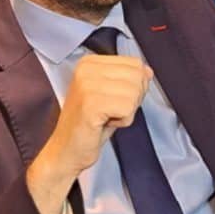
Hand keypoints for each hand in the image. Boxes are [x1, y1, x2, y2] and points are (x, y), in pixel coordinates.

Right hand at [26, 54, 151, 213]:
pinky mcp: (90, 104)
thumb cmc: (90, 124)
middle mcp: (86, 69)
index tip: (113, 100)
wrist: (66, 151)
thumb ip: (129, 79)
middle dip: (133, 99)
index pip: (136, 64)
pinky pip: (128, 109)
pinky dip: (123, 121)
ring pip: (135, 93)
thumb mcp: (112, 95)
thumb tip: (147, 71)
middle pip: (137, 77)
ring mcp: (86, 85)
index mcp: (89, 62)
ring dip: (127, 112)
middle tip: (111, 111)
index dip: (135, 86)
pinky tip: (104, 124)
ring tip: (106, 117)